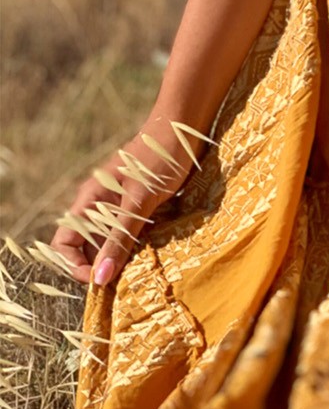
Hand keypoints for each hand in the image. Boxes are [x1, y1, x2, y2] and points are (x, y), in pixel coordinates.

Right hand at [49, 108, 211, 287]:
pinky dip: (134, 245)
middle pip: (85, 246)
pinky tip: (150, 252)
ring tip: (136, 270)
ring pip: (108, 240)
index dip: (74, 264)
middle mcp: (99, 204)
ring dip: (118, 257)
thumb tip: (99, 279)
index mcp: (89, 201)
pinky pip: (128, 231)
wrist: (184, 127)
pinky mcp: (139, 203)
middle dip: (98, 265)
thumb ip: (120, 238)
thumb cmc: (159, 158)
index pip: (64, 242)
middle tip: (121, 281)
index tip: (98, 279)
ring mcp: (119, 204)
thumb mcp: (140, 201)